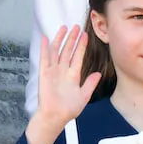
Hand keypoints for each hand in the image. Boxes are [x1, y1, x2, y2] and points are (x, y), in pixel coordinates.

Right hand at [26, 25, 101, 143]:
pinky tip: (46, 39)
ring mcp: (53, 71)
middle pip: (68, 51)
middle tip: (76, 27)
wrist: (56, 116)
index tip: (85, 36)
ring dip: (60, 39)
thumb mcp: (83, 96)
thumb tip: (97, 74)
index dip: (81, 46)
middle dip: (72, 39)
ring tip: (64, 28)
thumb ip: (90, 84)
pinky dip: (45, 48)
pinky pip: (45, 58)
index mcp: (73, 76)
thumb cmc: (68, 109)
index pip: (78, 57)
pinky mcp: (45, 74)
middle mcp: (63, 71)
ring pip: (57, 51)